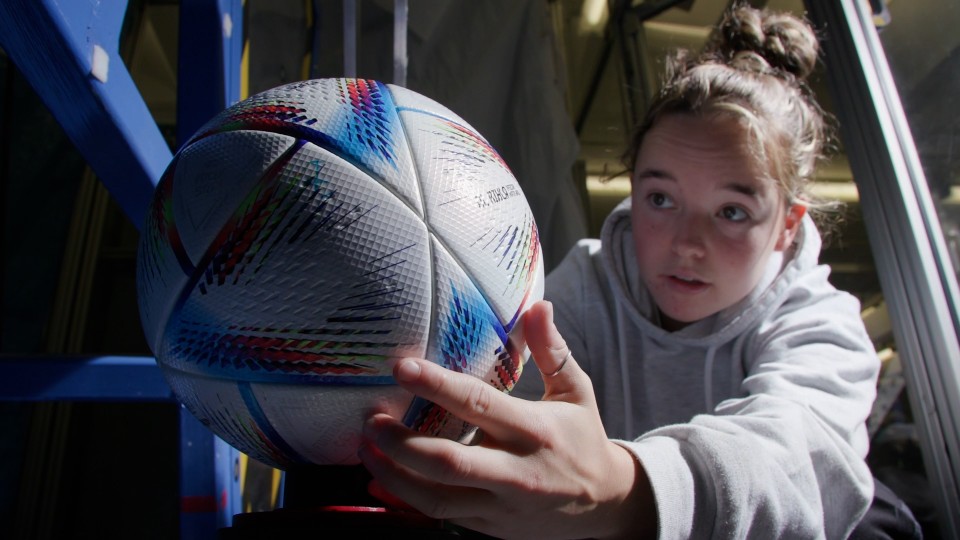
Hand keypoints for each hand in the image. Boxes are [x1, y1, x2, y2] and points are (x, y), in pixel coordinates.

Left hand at [358, 301, 654, 538]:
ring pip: (437, 498)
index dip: (437, 386)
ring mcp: (501, 505)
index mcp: (536, 431)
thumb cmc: (583, 438)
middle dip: (401, 443)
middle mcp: (517, 472)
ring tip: (366, 449)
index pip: (479, 405)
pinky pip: (441, 518)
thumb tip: (538, 305)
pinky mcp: (490, 526)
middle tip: (370, 419)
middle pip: (449, 461)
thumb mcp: (576, 391)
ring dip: (394, 475)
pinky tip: (379, 483)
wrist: (606, 504)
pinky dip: (405, 502)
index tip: (402, 367)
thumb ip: (552, 350)